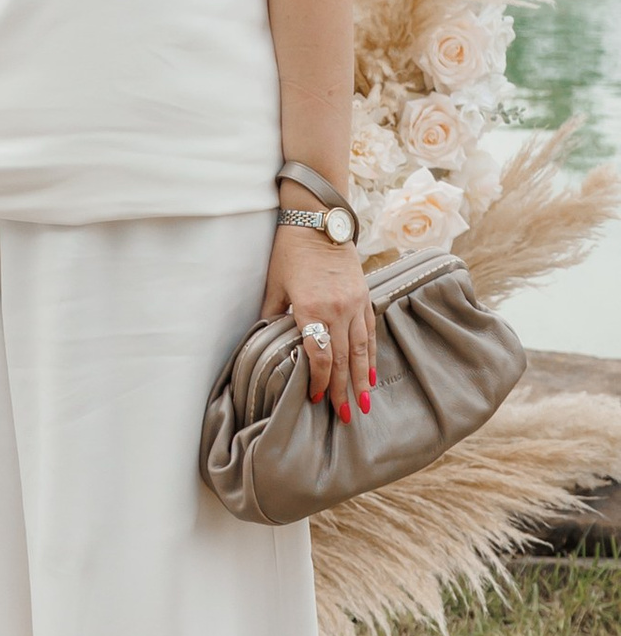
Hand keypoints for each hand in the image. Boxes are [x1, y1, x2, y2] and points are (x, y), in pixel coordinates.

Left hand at [266, 224, 373, 416]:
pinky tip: (372, 372)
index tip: (316, 400)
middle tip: (346, 417)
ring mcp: (355, 303)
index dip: (319, 382)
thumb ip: (271, 315)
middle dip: (344, 391)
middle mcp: (339, 310)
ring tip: (365, 403)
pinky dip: (372, 354)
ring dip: (363, 379)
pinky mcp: (365, 296)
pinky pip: (370, 332)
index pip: (319, 356)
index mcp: (312, 308)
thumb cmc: (290, 250)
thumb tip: (263, 340)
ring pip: (362, 349)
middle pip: (343, 359)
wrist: (320, 219)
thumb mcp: (274, 284)